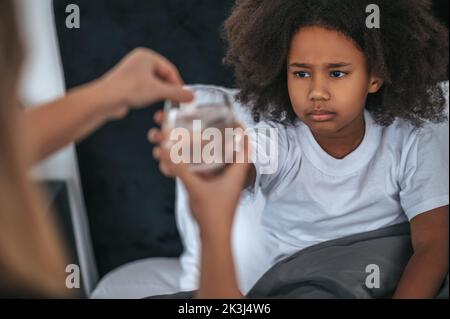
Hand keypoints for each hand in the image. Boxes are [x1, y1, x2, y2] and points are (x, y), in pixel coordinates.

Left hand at [97, 48, 193, 118]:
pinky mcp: (127, 83)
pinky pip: (145, 88)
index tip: (184, 97)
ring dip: (161, 93)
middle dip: (170, 89)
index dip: (178, 84)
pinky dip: (151, 95)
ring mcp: (132, 72)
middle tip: (177, 102)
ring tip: (165, 103)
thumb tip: (192, 96)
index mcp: (147, 56)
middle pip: (163, 76)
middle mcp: (139, 61)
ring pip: (154, 83)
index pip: (170, 70)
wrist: (105, 100)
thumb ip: (177, 93)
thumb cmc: (130, 90)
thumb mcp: (158, 91)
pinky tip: (151, 103)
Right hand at [148, 111, 250, 231]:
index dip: (240, 129)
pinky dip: (195, 163)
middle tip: (204, 124)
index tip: (231, 116)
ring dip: (202, 149)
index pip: (244, 144)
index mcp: (236, 170)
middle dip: (215, 135)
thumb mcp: (195, 188)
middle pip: (227, 148)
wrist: (213, 237)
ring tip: (189, 138)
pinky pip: (204, 170)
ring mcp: (221, 181)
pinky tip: (179, 159)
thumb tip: (164, 149)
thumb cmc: (213, 215)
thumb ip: (179, 168)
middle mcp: (231, 174)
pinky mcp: (212, 188)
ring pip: (214, 159)